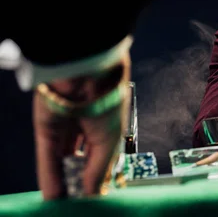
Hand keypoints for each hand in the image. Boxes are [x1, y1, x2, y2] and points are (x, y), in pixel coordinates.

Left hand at [33, 53, 130, 199]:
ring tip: (66, 204)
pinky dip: (49, 177)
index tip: (97, 196)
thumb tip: (93, 193)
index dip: (98, 176)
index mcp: (107, 125)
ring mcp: (65, 129)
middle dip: (80, 178)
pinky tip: (53, 196)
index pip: (101, 155)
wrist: (88, 75)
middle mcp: (86, 127)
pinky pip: (46, 158)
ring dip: (63, 181)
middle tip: (81, 201)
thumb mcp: (110, 141)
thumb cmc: (108, 101)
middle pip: (80, 159)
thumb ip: (99, 169)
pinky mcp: (46, 129)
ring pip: (61, 161)